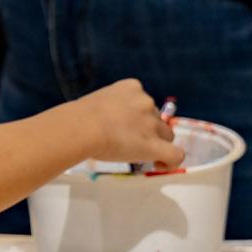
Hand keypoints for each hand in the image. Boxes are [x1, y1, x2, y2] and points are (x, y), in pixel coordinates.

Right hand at [59, 79, 180, 167]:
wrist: (82, 127)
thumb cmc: (77, 119)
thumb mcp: (94, 103)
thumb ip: (106, 110)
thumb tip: (102, 125)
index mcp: (131, 87)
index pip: (143, 102)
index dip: (137, 117)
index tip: (124, 127)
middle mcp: (145, 101)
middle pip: (156, 119)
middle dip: (147, 131)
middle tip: (127, 143)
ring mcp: (152, 123)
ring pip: (166, 135)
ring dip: (155, 144)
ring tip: (138, 155)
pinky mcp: (154, 145)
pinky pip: (175, 155)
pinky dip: (170, 162)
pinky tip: (159, 165)